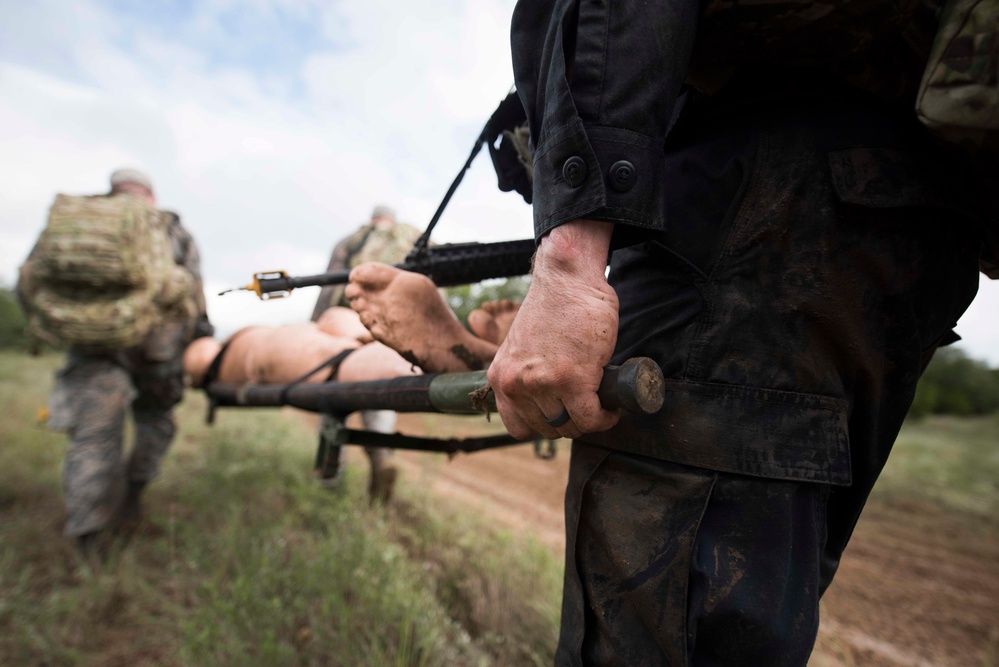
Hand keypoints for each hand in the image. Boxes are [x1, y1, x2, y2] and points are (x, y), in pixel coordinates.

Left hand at [487, 219, 620, 439]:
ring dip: (590, 420)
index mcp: (500, 376)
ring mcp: (542, 384)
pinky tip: (612, 408)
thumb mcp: (522, 348)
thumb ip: (526, 375)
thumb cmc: (552, 308)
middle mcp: (515, 384)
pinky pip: (591, 418)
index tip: (563, 414)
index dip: (545, 424)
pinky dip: (605, 418)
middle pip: (548, 429)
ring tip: (601, 406)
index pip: (518, 426)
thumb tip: (547, 401)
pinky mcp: (572, 381)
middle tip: (588, 407)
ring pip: (570, 426)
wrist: (566, 279)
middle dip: (571, 422)